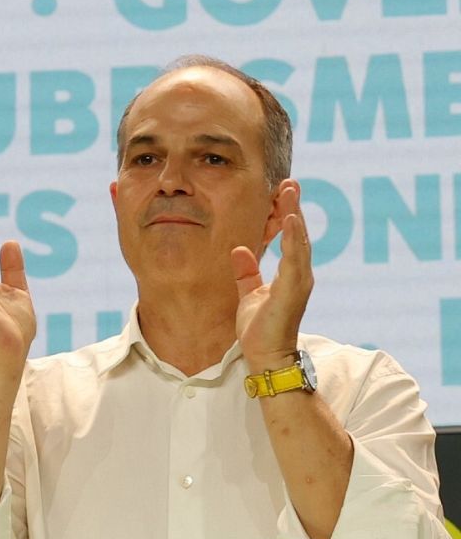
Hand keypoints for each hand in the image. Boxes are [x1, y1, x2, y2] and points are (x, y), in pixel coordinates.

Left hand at [233, 180, 309, 368]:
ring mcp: (299, 281)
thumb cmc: (261, 329)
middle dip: (293, 207)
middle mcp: (299, 274)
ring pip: (299, 241)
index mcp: (289, 274)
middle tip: (289, 182)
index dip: (285, 215)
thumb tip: (239, 250)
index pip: (289, 238)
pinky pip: (295, 258)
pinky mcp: (294, 289)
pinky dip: (294, 238)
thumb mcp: (248, 294)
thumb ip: (247, 272)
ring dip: (295, 215)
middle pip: (297, 234)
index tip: (281, 192)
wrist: (266, 355)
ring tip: (289, 192)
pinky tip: (290, 219)